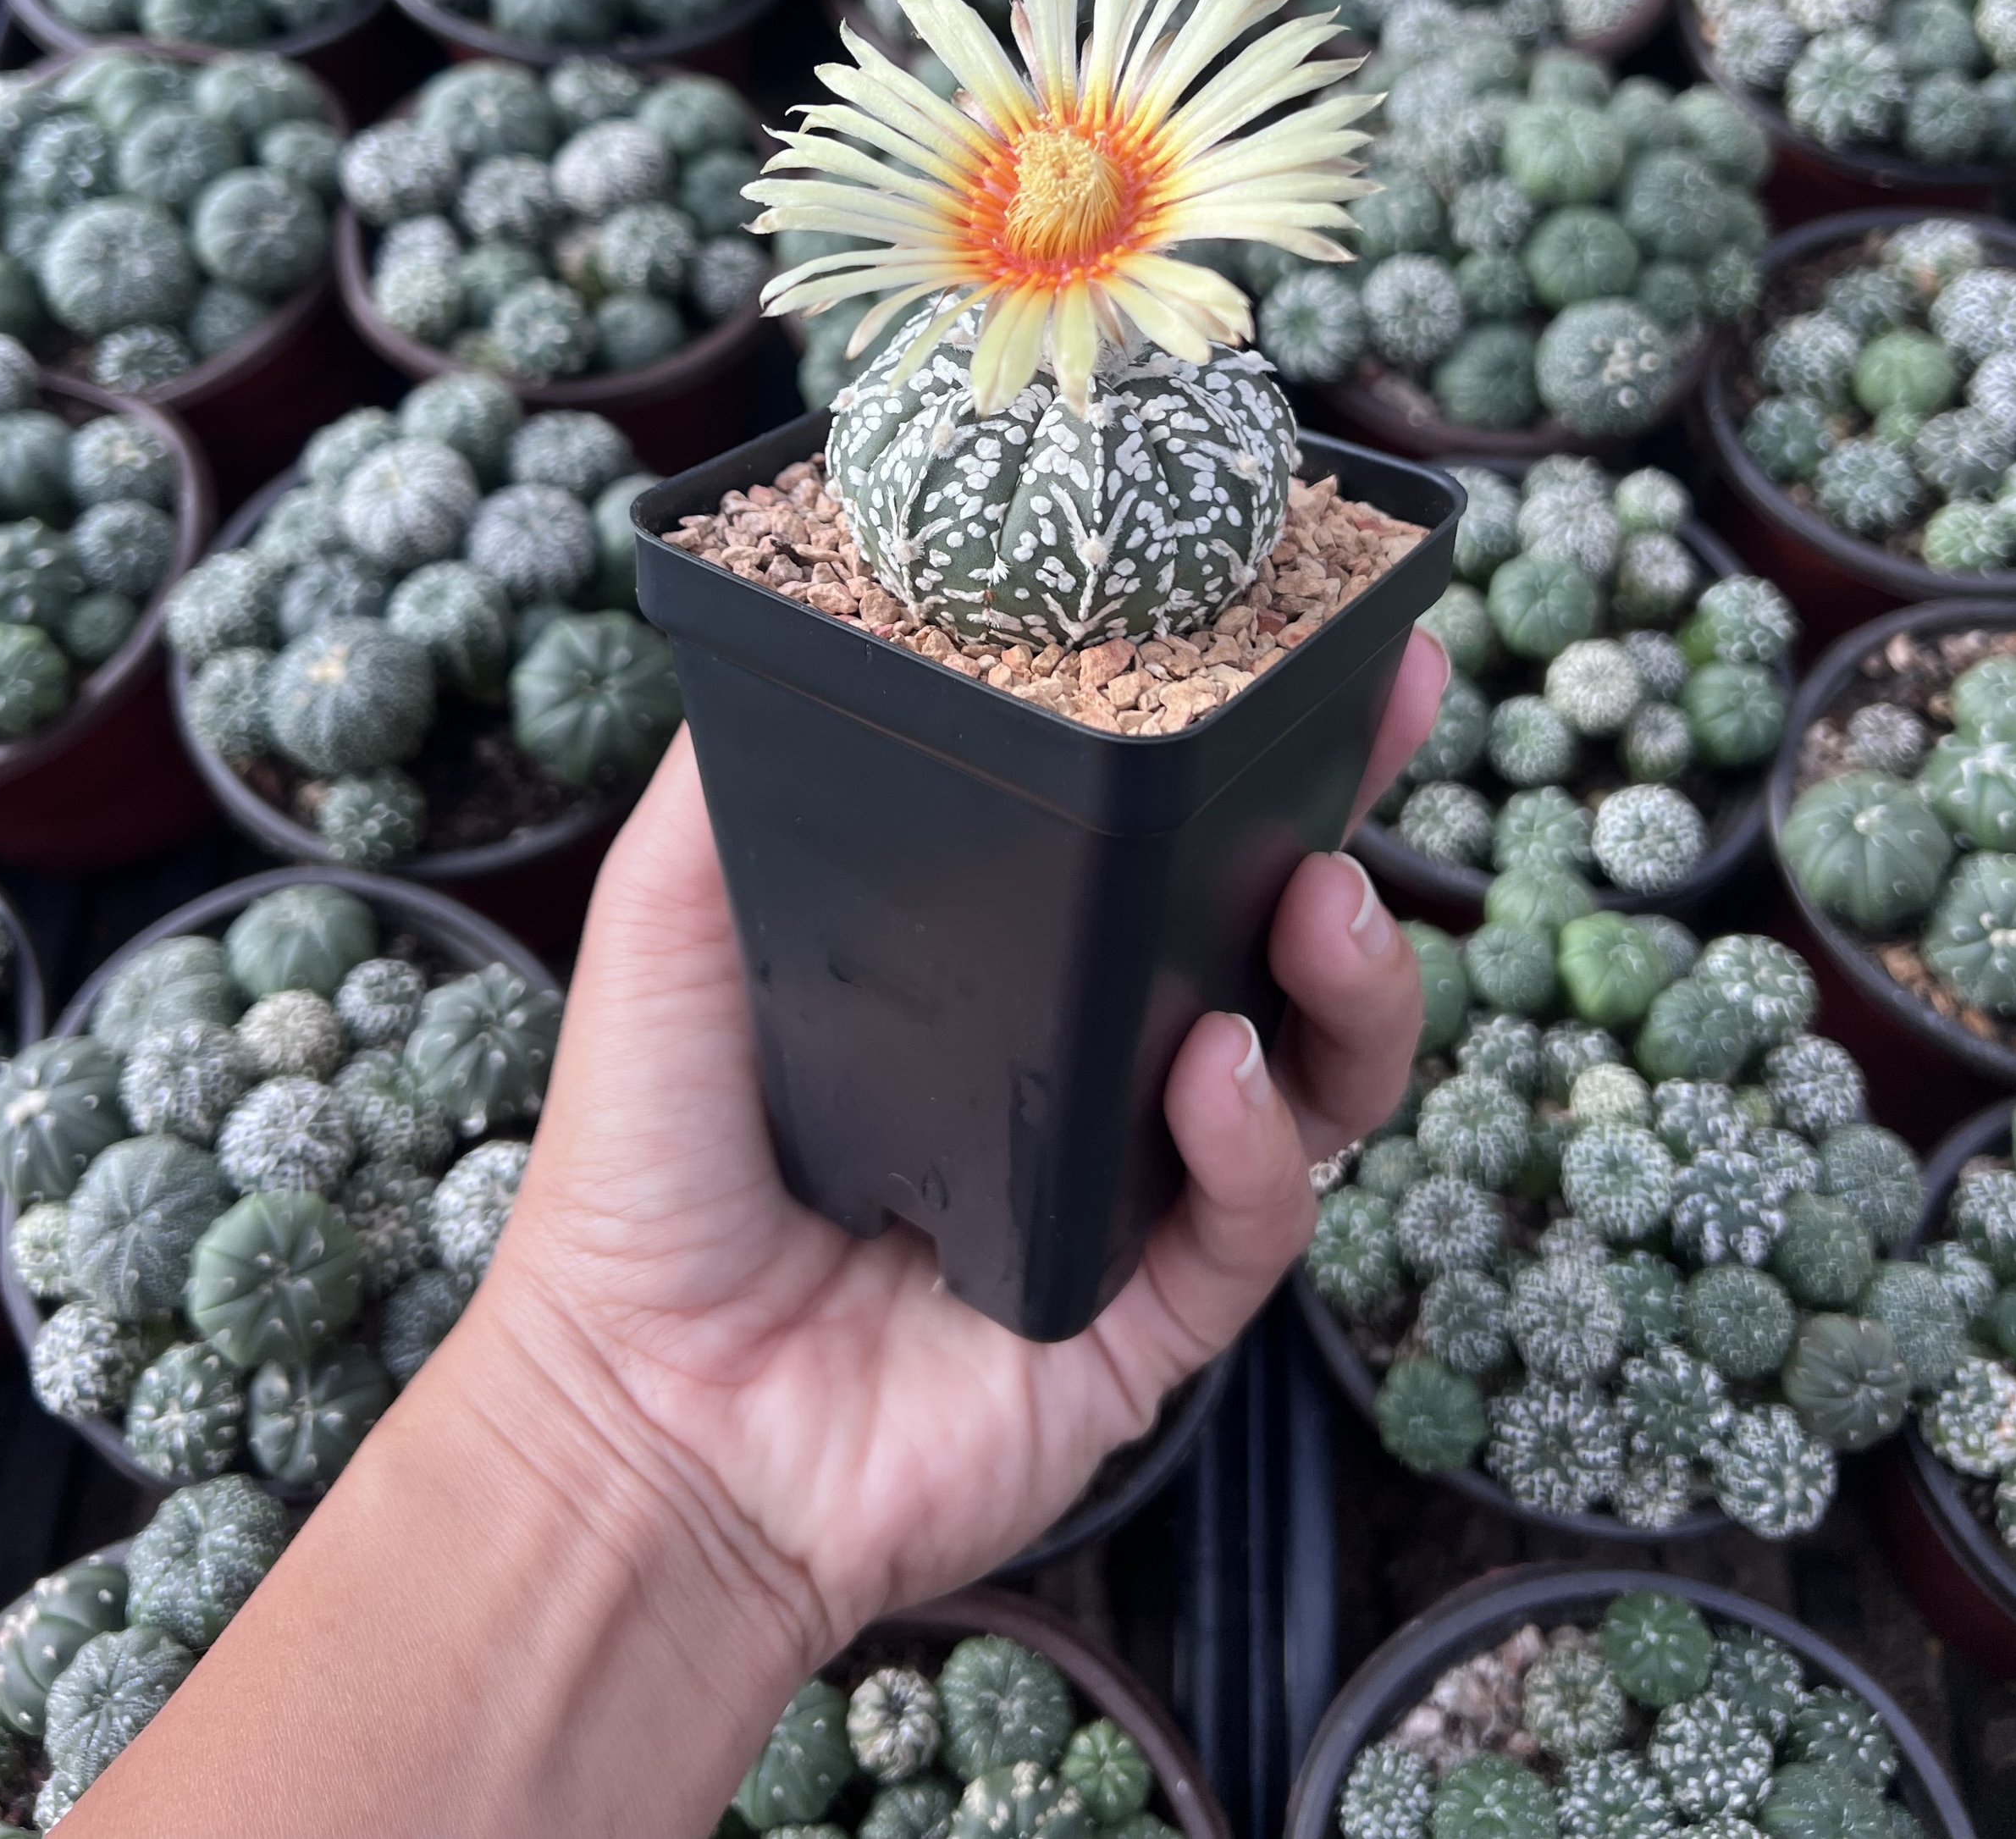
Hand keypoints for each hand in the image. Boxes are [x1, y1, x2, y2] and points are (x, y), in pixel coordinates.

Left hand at [485, 627, 1446, 1660]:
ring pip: (1321, 1077)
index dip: (1263, 739)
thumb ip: (741, 775)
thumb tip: (810, 608)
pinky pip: (1256, 1222)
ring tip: (1315, 901)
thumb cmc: (644, 1162)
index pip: (1174, 833)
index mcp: (1017, 970)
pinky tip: (1207, 1076)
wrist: (632, 1408)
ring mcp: (1137, 1196)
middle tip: (1382, 714)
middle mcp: (1097, 1069)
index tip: (1330, 635)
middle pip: (1281, 933)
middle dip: (1355, 816)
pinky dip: (1252, 1141)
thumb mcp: (677, 918)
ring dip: (1350, 981)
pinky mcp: (1148, 1319)